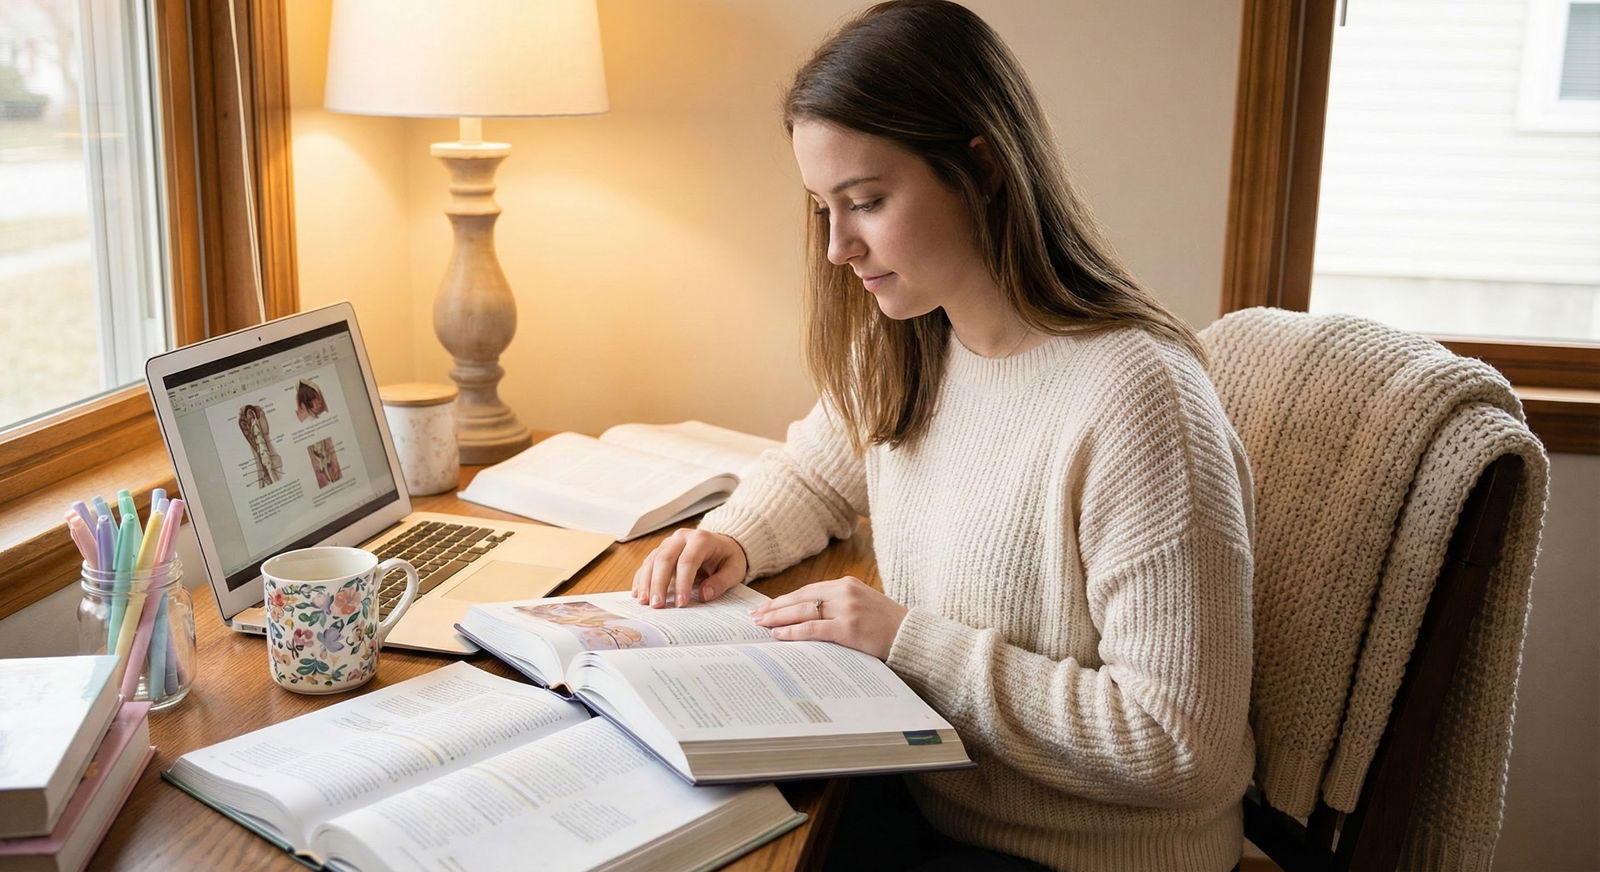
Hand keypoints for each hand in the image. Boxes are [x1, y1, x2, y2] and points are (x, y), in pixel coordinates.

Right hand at [632, 529, 748, 607]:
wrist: (723, 545)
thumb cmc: (728, 558)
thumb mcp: (734, 570)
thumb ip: (721, 582)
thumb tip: (704, 595)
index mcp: (702, 539)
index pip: (688, 561)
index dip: (683, 583)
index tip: (681, 603)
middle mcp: (682, 537)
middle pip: (665, 558)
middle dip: (659, 583)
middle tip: (657, 605)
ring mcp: (669, 542)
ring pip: (652, 560)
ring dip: (646, 582)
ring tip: (644, 602)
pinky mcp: (661, 550)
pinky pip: (647, 563)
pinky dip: (641, 578)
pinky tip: (638, 593)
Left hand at [749, 576, 907, 659]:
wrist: (910, 635)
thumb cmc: (885, 624)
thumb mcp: (861, 604)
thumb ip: (837, 605)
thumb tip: (806, 616)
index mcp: (846, 584)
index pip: (806, 590)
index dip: (783, 599)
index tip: (766, 607)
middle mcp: (844, 592)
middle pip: (800, 599)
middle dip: (775, 608)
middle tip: (754, 616)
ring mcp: (846, 609)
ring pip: (803, 612)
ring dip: (778, 619)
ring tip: (761, 625)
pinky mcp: (848, 628)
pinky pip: (814, 629)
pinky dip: (794, 632)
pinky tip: (779, 635)